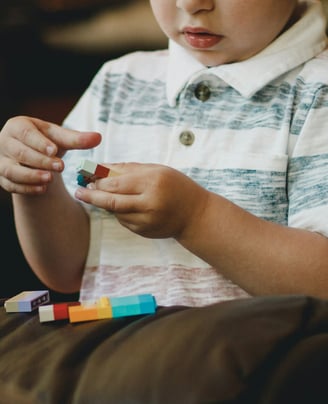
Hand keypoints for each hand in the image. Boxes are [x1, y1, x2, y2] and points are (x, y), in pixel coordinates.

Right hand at [0, 116, 100, 193]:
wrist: (32, 156)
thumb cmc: (46, 142)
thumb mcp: (60, 139)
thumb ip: (77, 139)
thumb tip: (98, 137)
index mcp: (17, 126)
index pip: (26, 134)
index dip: (39, 142)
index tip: (54, 150)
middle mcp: (5, 142)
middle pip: (20, 152)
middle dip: (40, 160)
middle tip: (60, 167)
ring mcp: (1, 161)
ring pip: (11, 170)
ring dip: (31, 176)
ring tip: (49, 179)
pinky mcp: (2, 177)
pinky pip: (11, 185)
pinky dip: (26, 188)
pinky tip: (42, 189)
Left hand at [75, 162, 208, 238]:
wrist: (195, 215)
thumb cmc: (176, 186)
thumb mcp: (156, 170)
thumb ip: (128, 168)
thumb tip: (101, 168)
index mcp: (153, 182)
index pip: (117, 183)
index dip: (98, 181)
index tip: (86, 177)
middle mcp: (149, 203)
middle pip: (111, 201)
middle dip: (92, 196)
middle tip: (80, 191)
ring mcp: (146, 221)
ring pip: (115, 212)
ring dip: (105, 204)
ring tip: (101, 195)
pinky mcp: (144, 232)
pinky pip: (123, 220)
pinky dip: (119, 212)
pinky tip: (124, 205)